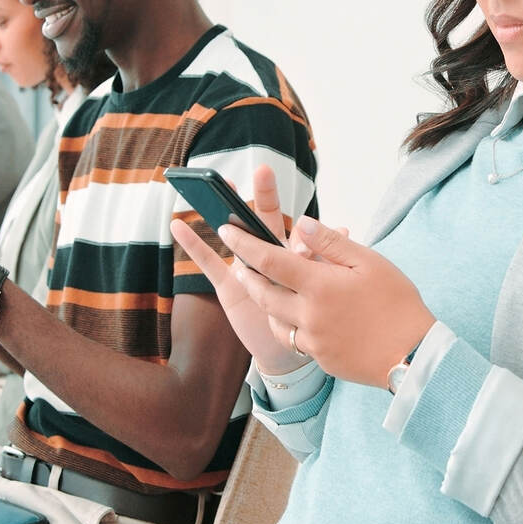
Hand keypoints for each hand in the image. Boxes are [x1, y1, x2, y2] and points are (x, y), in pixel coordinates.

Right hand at [170, 165, 314, 374]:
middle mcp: (271, 257)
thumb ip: (327, 261)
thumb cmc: (307, 318)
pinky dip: (193, 244)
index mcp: (298, 259)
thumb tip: (345, 229)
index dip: (304, 232)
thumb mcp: (321, 293)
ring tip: (213, 186)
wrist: (288, 352)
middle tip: (263, 170)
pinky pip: (208, 262)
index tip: (306, 226)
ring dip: (226, 211)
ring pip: (237, 236)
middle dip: (265, 196)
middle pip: (267, 222)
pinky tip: (177, 225)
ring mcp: (248, 269)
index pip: (301, 237)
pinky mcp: (229, 285)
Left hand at [218, 216, 436, 388]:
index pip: (269, 259)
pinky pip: (294, 339)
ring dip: (266, 302)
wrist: (414, 356)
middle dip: (247, 276)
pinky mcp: (320, 358)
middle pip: (263, 293)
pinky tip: (298, 315)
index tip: (226, 229)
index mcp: (319, 286)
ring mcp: (312, 340)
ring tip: (266, 288)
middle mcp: (308, 315)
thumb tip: (302, 225)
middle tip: (238, 263)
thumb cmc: (397, 304)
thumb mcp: (369, 263)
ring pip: (275, 319)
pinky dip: (289, 323)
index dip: (244, 243)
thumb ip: (331, 243)